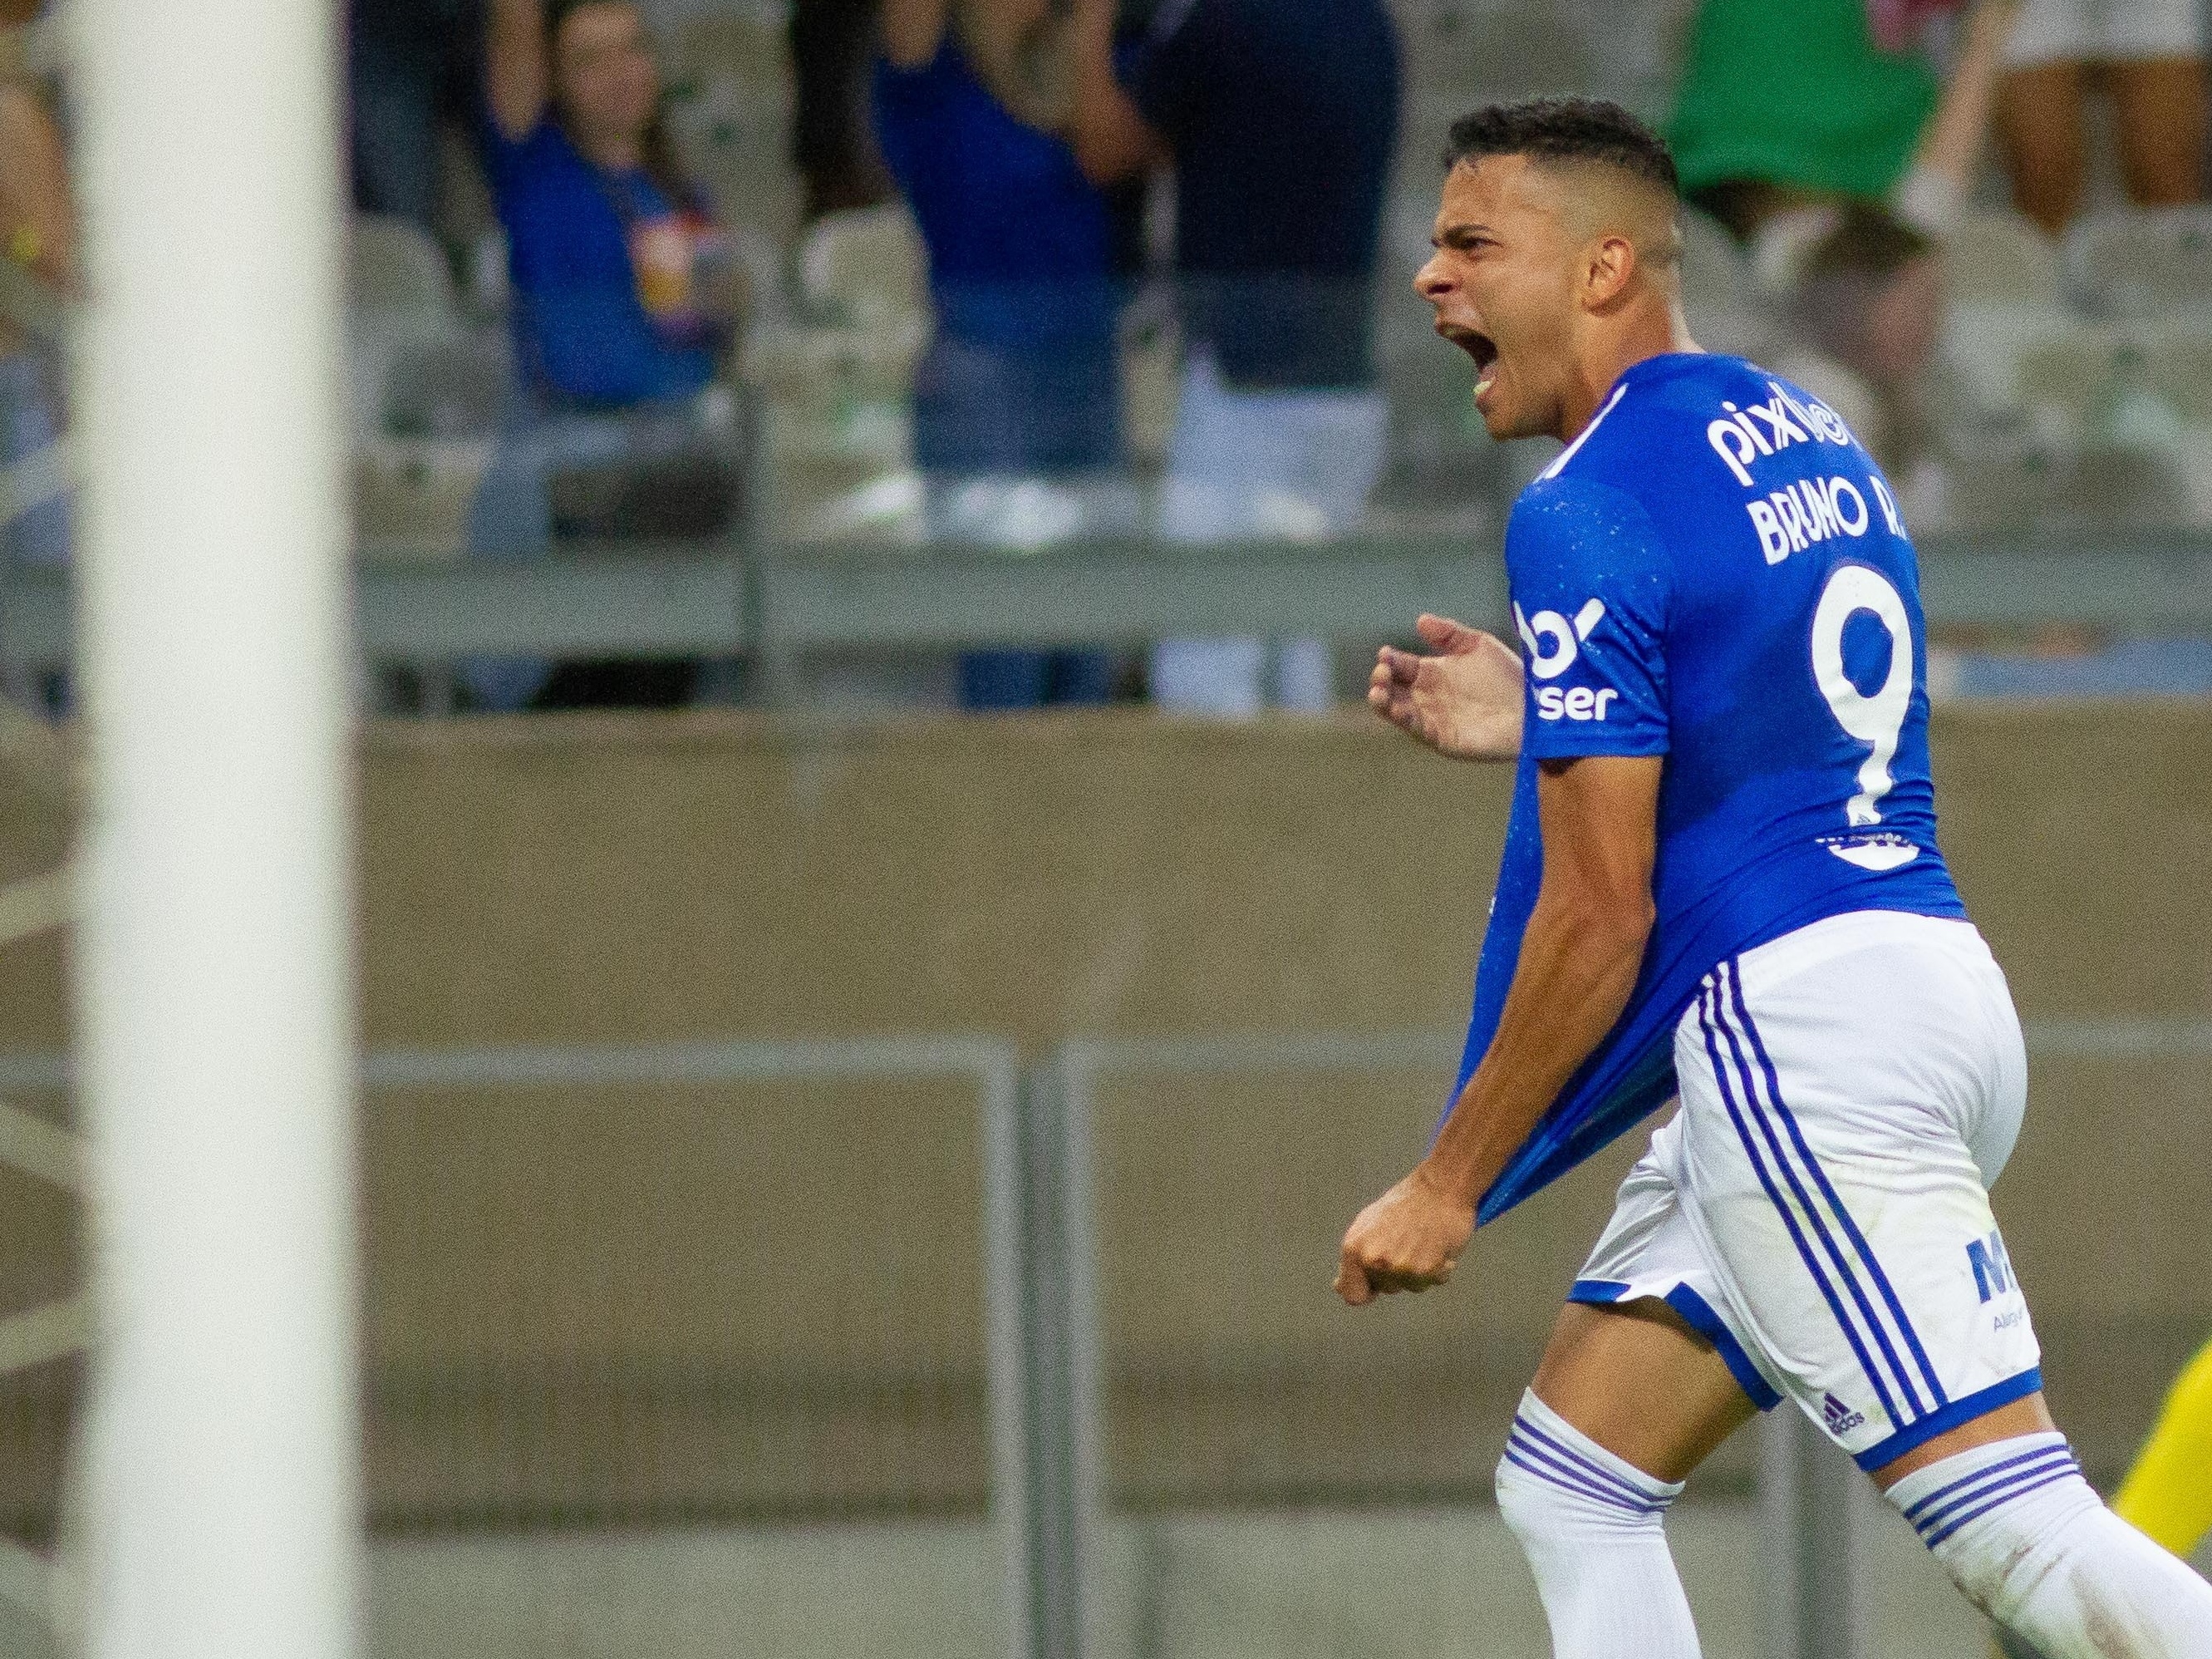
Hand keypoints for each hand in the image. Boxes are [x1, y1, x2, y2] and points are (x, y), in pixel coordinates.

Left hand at [1334, 1164, 1474, 1306]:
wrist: (1438, 1188)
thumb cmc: (1403, 1204)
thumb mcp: (1366, 1225)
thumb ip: (1354, 1257)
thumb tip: (1339, 1287)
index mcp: (1353, 1248)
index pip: (1353, 1294)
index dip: (1365, 1291)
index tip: (1373, 1285)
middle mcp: (1374, 1261)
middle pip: (1386, 1289)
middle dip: (1395, 1273)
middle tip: (1405, 1243)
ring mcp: (1400, 1267)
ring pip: (1411, 1287)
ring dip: (1418, 1272)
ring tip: (1421, 1242)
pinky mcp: (1426, 1270)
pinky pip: (1433, 1281)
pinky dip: (1439, 1268)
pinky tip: (1436, 1244)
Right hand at [1368, 614, 1523, 761]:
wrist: (1532, 708)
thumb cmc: (1508, 676)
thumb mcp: (1479, 646)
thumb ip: (1449, 634)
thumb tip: (1420, 620)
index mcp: (1431, 671)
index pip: (1400, 664)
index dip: (1389, 659)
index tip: (1385, 653)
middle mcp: (1426, 694)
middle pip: (1392, 687)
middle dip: (1381, 678)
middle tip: (1382, 670)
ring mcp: (1431, 716)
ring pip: (1396, 710)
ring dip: (1382, 701)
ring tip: (1377, 691)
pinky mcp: (1440, 737)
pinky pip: (1415, 728)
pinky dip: (1402, 719)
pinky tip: (1395, 708)